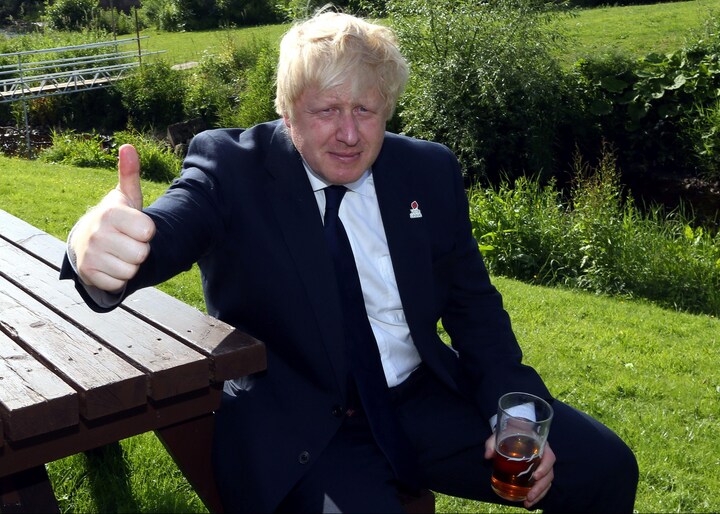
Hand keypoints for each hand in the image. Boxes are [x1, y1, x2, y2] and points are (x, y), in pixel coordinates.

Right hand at [71, 144, 155, 291]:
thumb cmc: (115, 218)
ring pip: (132, 270)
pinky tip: (111, 265)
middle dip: (139, 249)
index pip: (149, 232)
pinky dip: (119, 277)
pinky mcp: (89, 273)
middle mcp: (98, 233)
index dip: (147, 231)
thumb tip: (128, 147)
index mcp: (110, 213)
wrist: (86, 241)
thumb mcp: (125, 197)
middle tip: (127, 241)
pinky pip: (120, 282)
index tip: (135, 226)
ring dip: (130, 265)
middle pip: (142, 253)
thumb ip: (130, 174)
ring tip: (119, 252)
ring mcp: (91, 254)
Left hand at [484, 434, 555, 508]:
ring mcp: (542, 466)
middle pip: (549, 474)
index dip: (545, 468)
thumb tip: (487, 455)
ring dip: (539, 494)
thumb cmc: (509, 433)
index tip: (535, 476)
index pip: (549, 457)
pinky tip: (528, 501)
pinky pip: (542, 485)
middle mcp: (544, 456)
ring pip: (547, 482)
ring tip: (528, 502)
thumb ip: (493, 443)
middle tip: (529, 496)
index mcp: (540, 445)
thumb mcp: (500, 435)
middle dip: (540, 487)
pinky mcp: (538, 473)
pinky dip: (537, 495)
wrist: (513, 432)